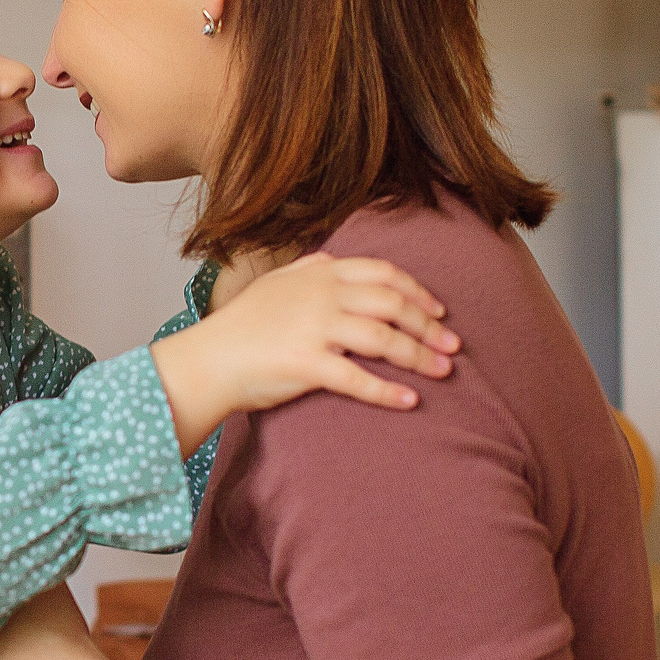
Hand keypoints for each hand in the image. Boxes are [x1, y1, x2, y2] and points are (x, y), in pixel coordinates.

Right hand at [150, 252, 457, 453]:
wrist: (207, 360)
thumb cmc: (240, 326)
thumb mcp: (273, 283)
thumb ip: (306, 267)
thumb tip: (332, 257)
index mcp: (318, 274)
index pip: (383, 274)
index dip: (418, 291)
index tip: (438, 311)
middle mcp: (321, 296)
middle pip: (393, 305)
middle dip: (429, 325)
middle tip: (453, 346)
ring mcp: (315, 328)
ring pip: (384, 339)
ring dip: (420, 356)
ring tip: (443, 372)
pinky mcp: (307, 365)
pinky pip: (358, 378)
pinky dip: (388, 392)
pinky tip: (410, 402)